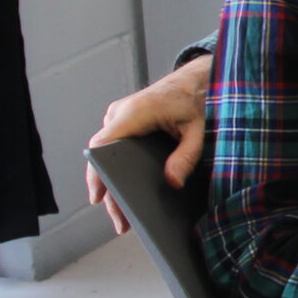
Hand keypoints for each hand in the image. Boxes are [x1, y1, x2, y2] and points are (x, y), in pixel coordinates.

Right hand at [82, 54, 212, 235]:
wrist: (200, 75)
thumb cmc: (200, 97)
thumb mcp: (200, 129)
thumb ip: (186, 156)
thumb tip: (172, 182)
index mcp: (136, 111)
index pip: (102, 145)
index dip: (96, 173)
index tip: (97, 197)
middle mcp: (121, 112)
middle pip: (102, 156)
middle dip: (108, 189)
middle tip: (120, 222)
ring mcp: (120, 115)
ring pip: (106, 153)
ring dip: (111, 180)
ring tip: (123, 214)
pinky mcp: (125, 119)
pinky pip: (114, 146)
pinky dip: (117, 167)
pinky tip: (127, 189)